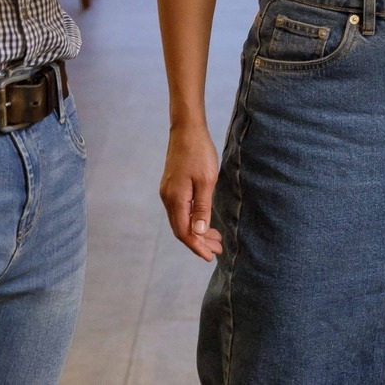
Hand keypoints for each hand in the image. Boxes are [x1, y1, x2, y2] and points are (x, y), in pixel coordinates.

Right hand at [160, 123, 222, 261]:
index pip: (184, 232)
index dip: (196, 246)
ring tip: (214, 238)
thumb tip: (198, 232)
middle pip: (180, 228)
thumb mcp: (206, 181)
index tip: (211, 256)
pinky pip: (180, 210)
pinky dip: (192, 219)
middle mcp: (168, 197)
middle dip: (198, 242)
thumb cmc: (199, 152)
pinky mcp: (171, 185)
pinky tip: (203, 220)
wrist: (186, 129)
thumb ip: (202, 208)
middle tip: (217, 249)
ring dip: (196, 231)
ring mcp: (168, 191)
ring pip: (180, 219)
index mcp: (176, 199)